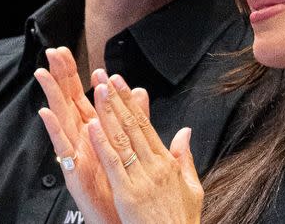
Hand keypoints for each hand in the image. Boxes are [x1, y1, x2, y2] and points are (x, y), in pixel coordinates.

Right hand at [35, 47, 148, 223]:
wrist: (123, 219)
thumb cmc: (123, 185)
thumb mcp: (131, 145)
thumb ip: (135, 117)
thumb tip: (140, 91)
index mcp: (95, 131)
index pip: (82, 95)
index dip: (74, 73)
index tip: (66, 51)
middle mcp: (82, 139)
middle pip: (68, 100)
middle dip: (60, 76)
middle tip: (53, 52)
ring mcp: (76, 153)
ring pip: (62, 118)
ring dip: (52, 95)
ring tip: (43, 73)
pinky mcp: (73, 170)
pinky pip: (62, 147)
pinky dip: (54, 129)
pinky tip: (46, 113)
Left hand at [89, 75, 202, 223]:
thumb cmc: (181, 222)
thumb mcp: (192, 187)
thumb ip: (186, 157)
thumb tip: (186, 132)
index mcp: (167, 162)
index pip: (145, 124)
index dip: (130, 102)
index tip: (120, 83)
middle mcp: (155, 165)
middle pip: (132, 125)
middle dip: (117, 99)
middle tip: (104, 76)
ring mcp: (141, 178)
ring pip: (122, 138)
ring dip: (108, 112)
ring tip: (97, 90)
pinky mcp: (128, 192)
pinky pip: (113, 163)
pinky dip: (102, 143)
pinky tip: (92, 125)